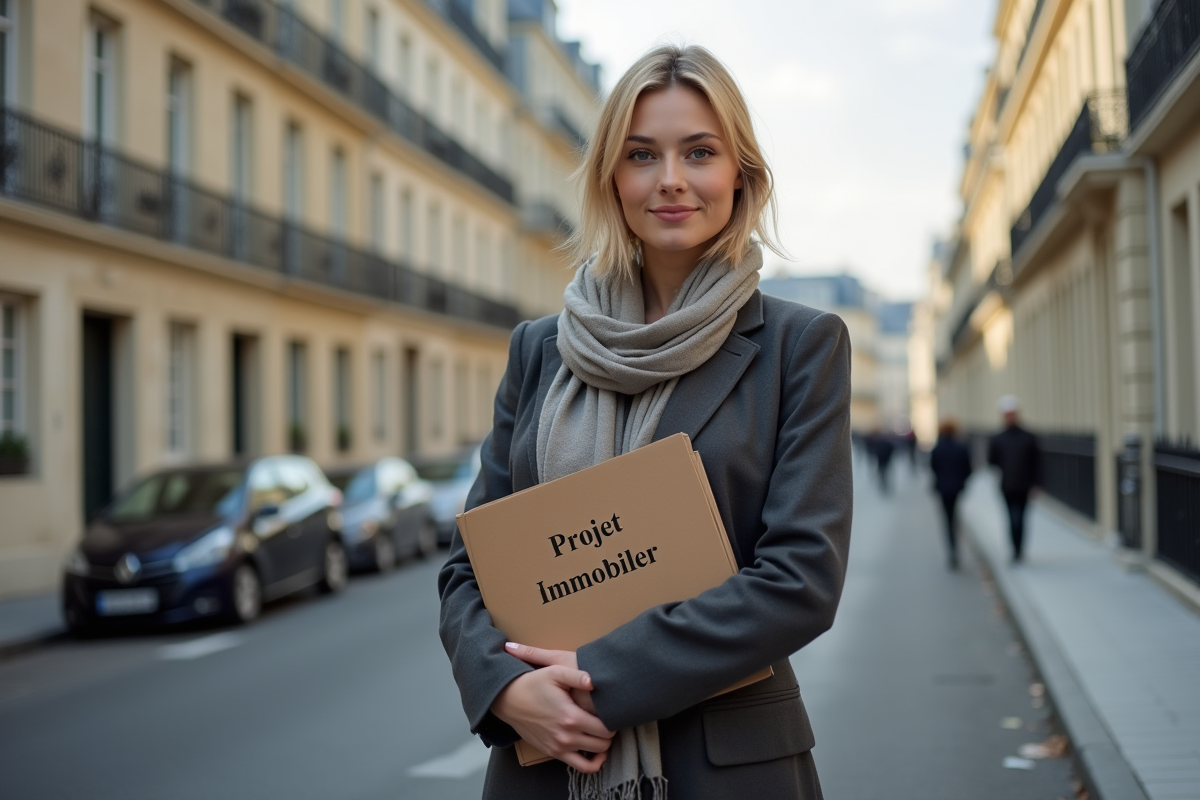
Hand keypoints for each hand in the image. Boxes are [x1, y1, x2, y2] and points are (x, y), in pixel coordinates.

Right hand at [492, 643, 613, 771]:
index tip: (612, 711)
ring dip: (602, 746)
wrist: (508, 699)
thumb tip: (595, 682)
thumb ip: (577, 676)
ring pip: (595, 757)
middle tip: (608, 720)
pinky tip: (593, 751)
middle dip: (609, 732)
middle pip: (604, 743)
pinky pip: (580, 767)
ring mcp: (559, 747)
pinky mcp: (553, 752)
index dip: (614, 720)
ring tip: (601, 733)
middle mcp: (567, 736)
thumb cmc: (533, 683)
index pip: (606, 728)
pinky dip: (591, 762)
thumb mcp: (555, 672)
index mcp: (571, 717)